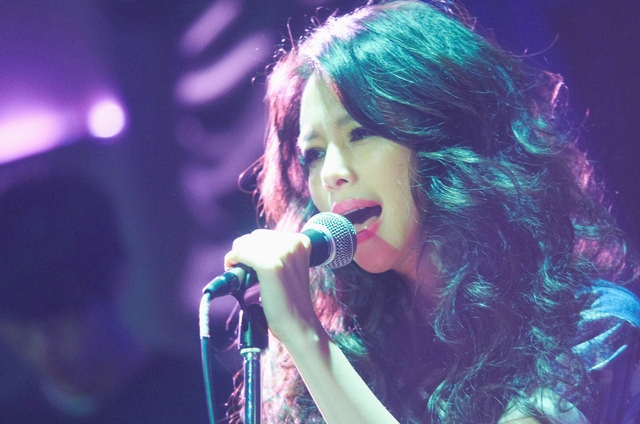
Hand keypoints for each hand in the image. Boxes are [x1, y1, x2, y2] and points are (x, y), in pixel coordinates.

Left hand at [224, 229, 321, 343]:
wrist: (297, 324)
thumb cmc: (289, 300)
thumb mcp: (290, 268)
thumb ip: (276, 253)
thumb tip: (245, 245)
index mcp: (301, 241)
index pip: (264, 236)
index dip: (251, 249)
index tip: (249, 264)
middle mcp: (293, 243)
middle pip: (253, 237)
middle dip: (244, 252)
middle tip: (243, 271)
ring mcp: (283, 253)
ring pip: (245, 244)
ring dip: (237, 257)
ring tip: (240, 273)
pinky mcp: (271, 265)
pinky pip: (240, 254)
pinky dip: (232, 261)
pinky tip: (232, 270)